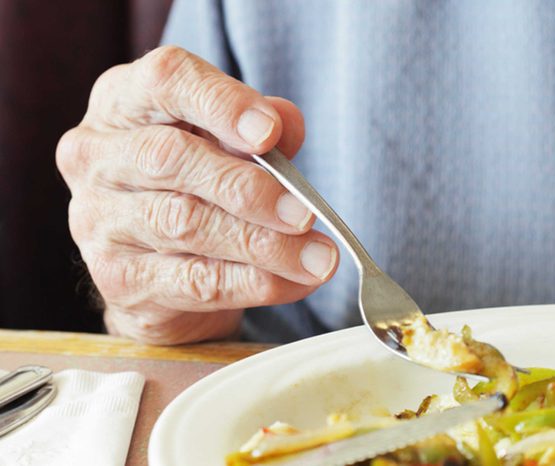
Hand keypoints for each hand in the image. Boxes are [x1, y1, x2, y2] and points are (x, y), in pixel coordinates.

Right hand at [56, 46, 338, 344]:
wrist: (157, 270)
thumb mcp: (226, 146)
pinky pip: (193, 282)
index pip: (165, 80)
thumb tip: (288, 124)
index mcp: (123, 101)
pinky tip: (296, 282)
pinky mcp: (116, 280)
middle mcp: (97, 156)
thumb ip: (259, 133)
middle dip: (248, 188)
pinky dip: (254, 282)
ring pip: (185, 224)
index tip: (271, 133)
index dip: (221, 103)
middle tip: (306, 213)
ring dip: (263, 244)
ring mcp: (98, 220)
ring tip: (319, 258)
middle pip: (171, 158)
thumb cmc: (197, 187)